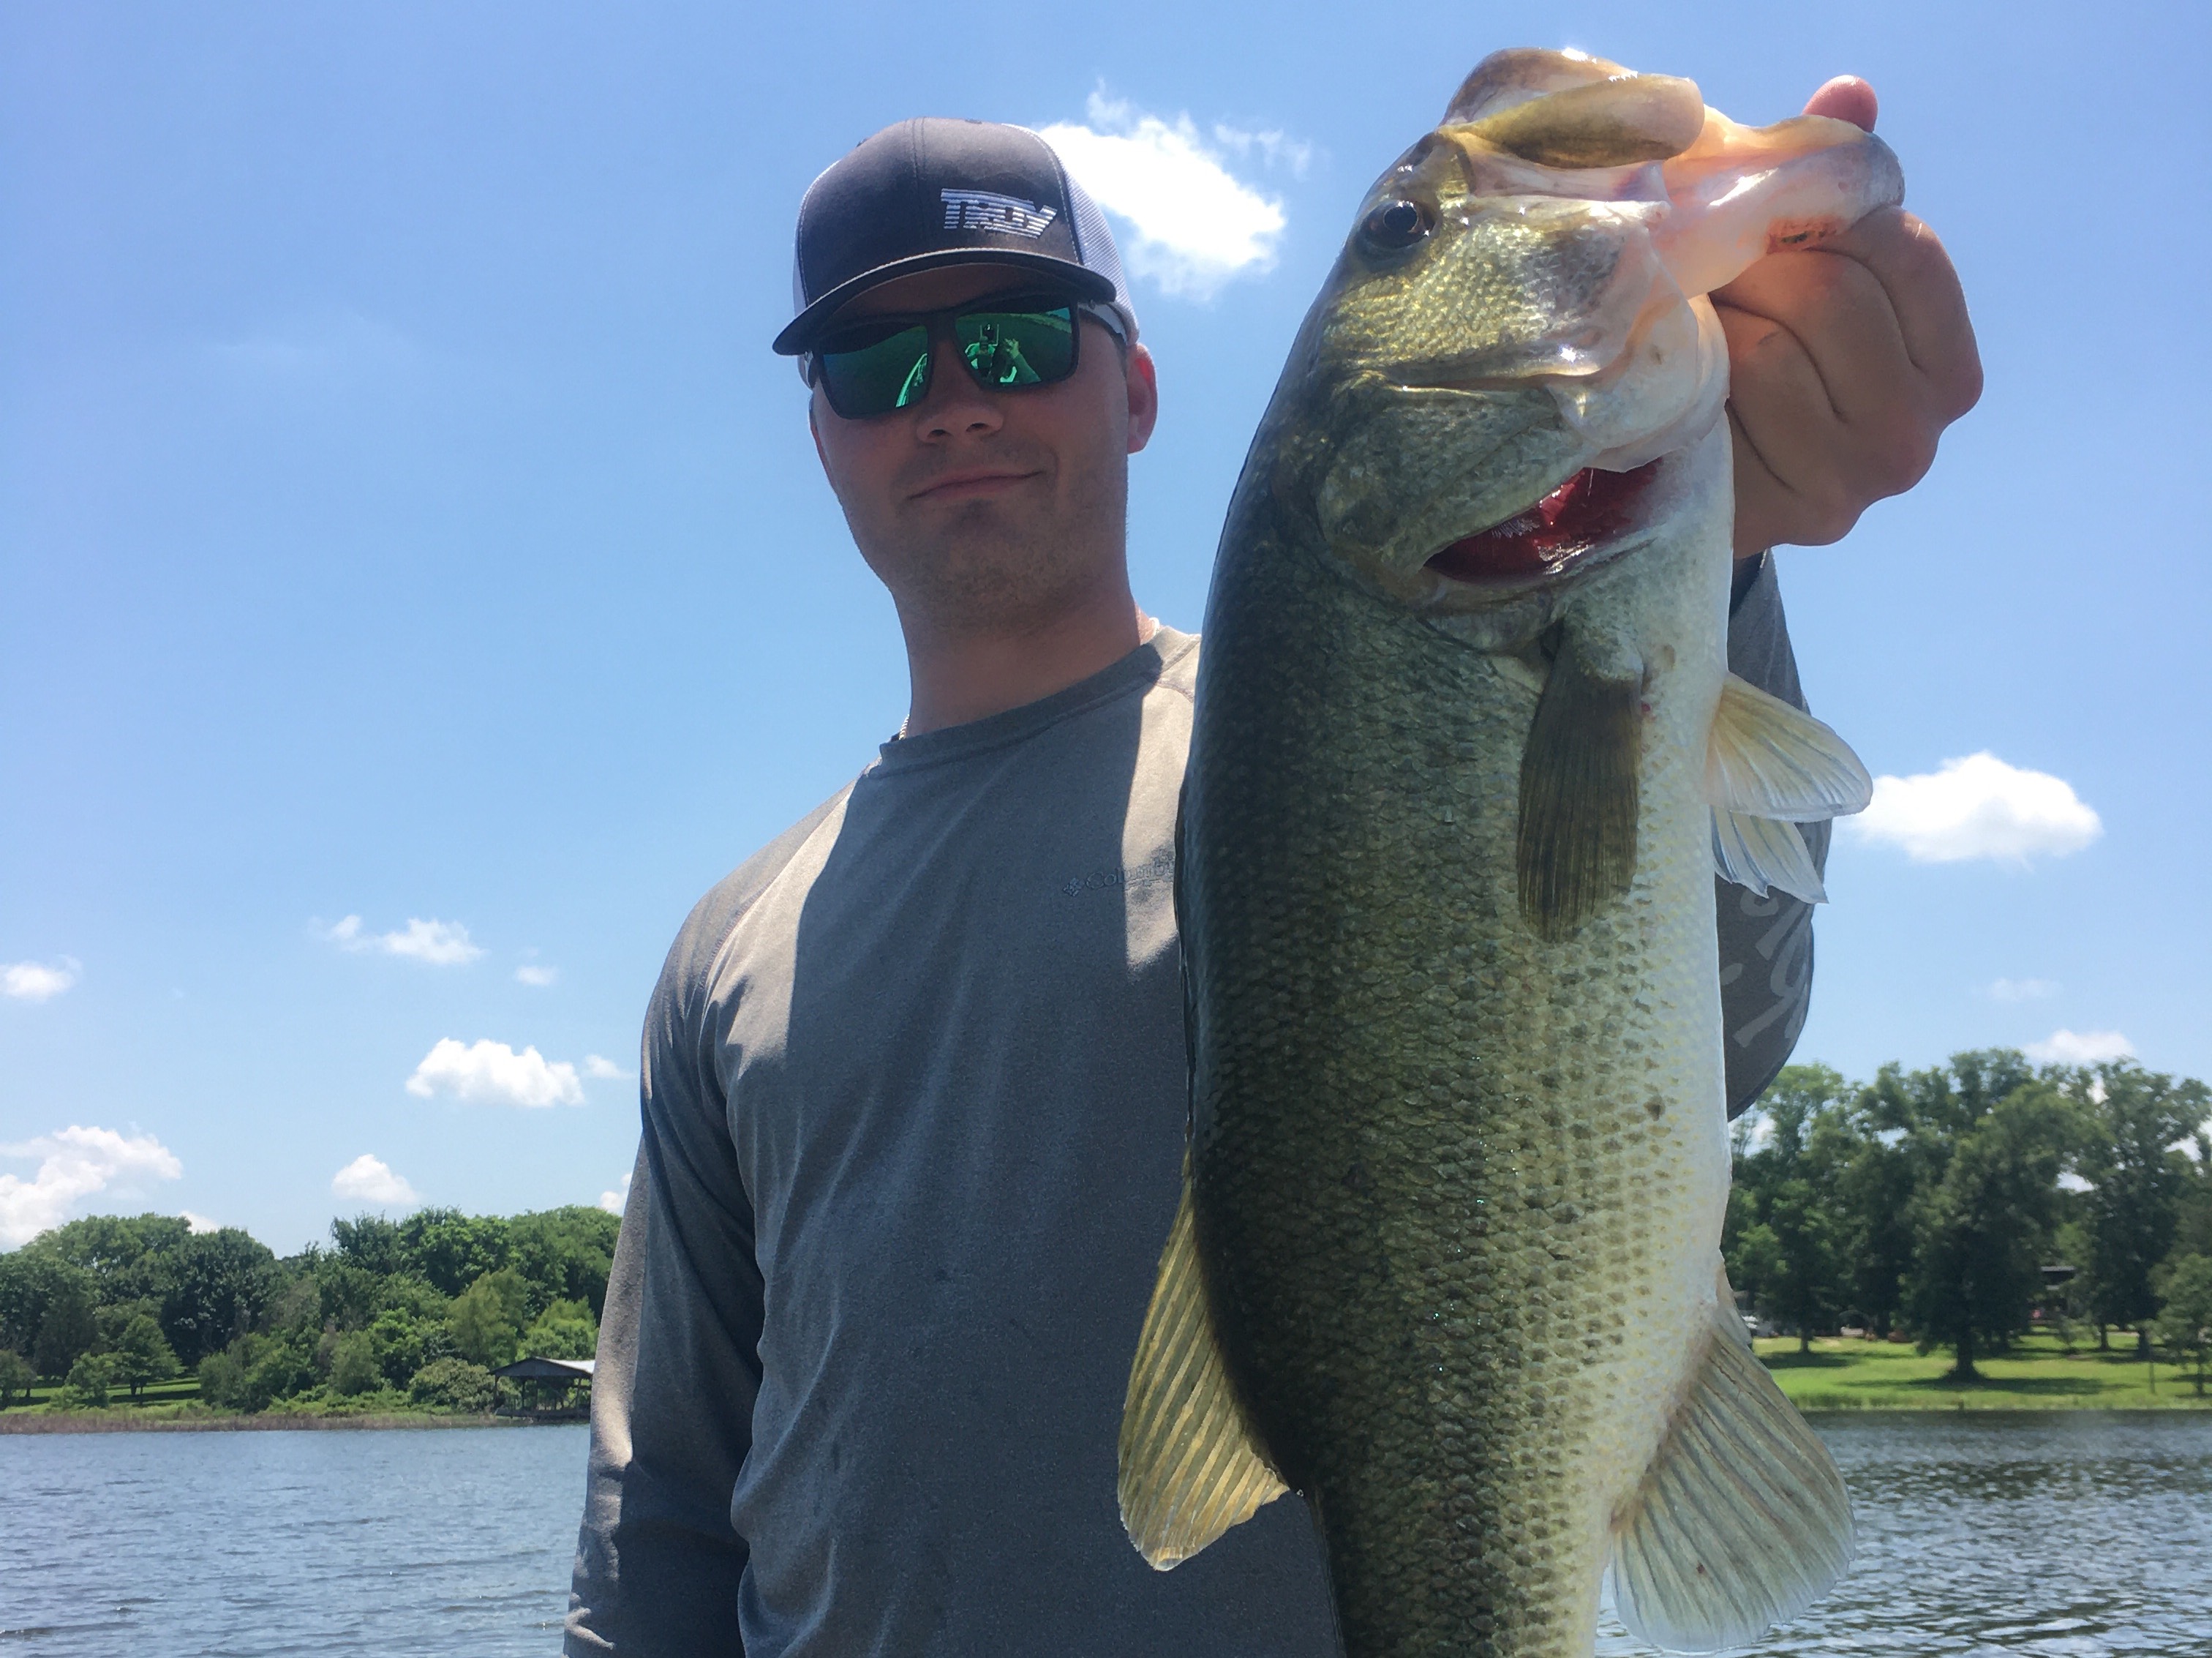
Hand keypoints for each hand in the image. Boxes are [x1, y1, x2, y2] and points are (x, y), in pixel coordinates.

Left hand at [1718, 77, 1983, 558]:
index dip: (1826, 222)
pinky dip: (1690, 377)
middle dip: (1754, 269)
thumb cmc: (1754, 359)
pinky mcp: (1778, 513)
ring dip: (1714, 322)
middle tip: (1708, 274)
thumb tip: (1849, 96)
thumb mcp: (1802, 273)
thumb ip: (1835, 191)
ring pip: (1771, 350)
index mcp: (1948, 372)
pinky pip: (1723, 404)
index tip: (1770, 227)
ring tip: (1693, 328)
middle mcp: (1917, 437)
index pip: (1902, 253)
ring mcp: (1852, 483)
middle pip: (1831, 296)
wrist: (1689, 482)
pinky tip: (1680, 382)